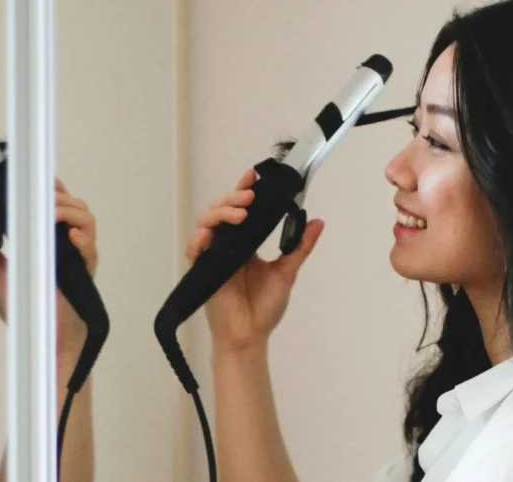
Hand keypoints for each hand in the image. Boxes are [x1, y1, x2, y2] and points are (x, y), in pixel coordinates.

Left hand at [0, 178, 98, 356]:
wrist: (39, 339)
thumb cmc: (26, 309)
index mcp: (51, 241)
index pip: (59, 205)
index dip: (55, 189)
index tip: (41, 179)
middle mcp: (68, 245)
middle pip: (77, 206)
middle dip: (61, 197)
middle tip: (44, 198)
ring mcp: (79, 257)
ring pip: (87, 220)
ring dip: (71, 211)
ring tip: (53, 213)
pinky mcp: (85, 273)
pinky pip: (91, 250)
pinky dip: (82, 239)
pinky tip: (69, 235)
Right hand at [186, 168, 323, 352]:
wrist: (250, 336)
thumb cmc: (265, 308)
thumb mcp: (287, 273)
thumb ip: (300, 247)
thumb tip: (318, 221)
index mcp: (245, 242)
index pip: (241, 210)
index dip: (243, 190)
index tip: (252, 176)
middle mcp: (227, 244)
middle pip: (221, 210)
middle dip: (232, 199)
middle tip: (249, 197)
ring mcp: (213, 256)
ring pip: (206, 223)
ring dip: (220, 214)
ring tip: (240, 214)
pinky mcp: (202, 271)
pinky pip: (194, 250)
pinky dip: (198, 240)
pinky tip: (208, 235)